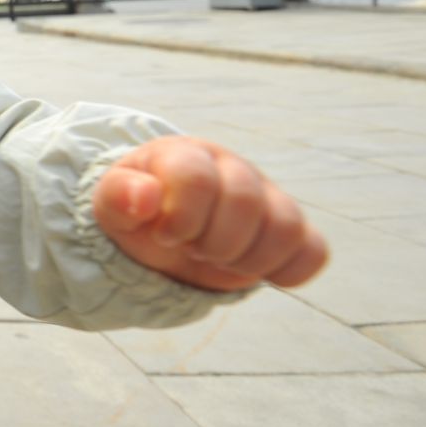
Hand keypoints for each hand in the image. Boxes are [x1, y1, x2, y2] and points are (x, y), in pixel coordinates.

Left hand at [92, 136, 327, 291]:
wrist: (160, 227)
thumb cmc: (136, 211)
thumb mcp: (111, 204)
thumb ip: (119, 195)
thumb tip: (145, 198)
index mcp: (187, 154)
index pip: (198, 179)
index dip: (181, 218)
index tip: (165, 235)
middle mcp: (233, 168)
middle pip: (245, 202)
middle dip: (213, 241)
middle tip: (193, 248)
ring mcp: (266, 197)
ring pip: (286, 226)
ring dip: (248, 259)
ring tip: (219, 259)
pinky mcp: (288, 230)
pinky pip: (313, 251)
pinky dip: (287, 271)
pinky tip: (255, 272)